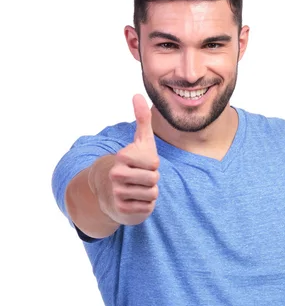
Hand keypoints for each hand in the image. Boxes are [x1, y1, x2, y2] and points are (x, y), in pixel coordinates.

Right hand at [92, 94, 159, 225]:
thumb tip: (137, 94)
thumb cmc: (132, 163)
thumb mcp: (140, 141)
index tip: (142, 163)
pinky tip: (135, 200)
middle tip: (140, 177)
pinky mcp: (123, 211)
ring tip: (138, 188)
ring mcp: (118, 194)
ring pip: (152, 194)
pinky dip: (145, 206)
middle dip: (152, 179)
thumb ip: (142, 119)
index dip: (153, 164)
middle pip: (154, 179)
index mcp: (122, 157)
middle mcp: (116, 175)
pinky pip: (147, 208)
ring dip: (149, 193)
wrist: (110, 190)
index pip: (154, 163)